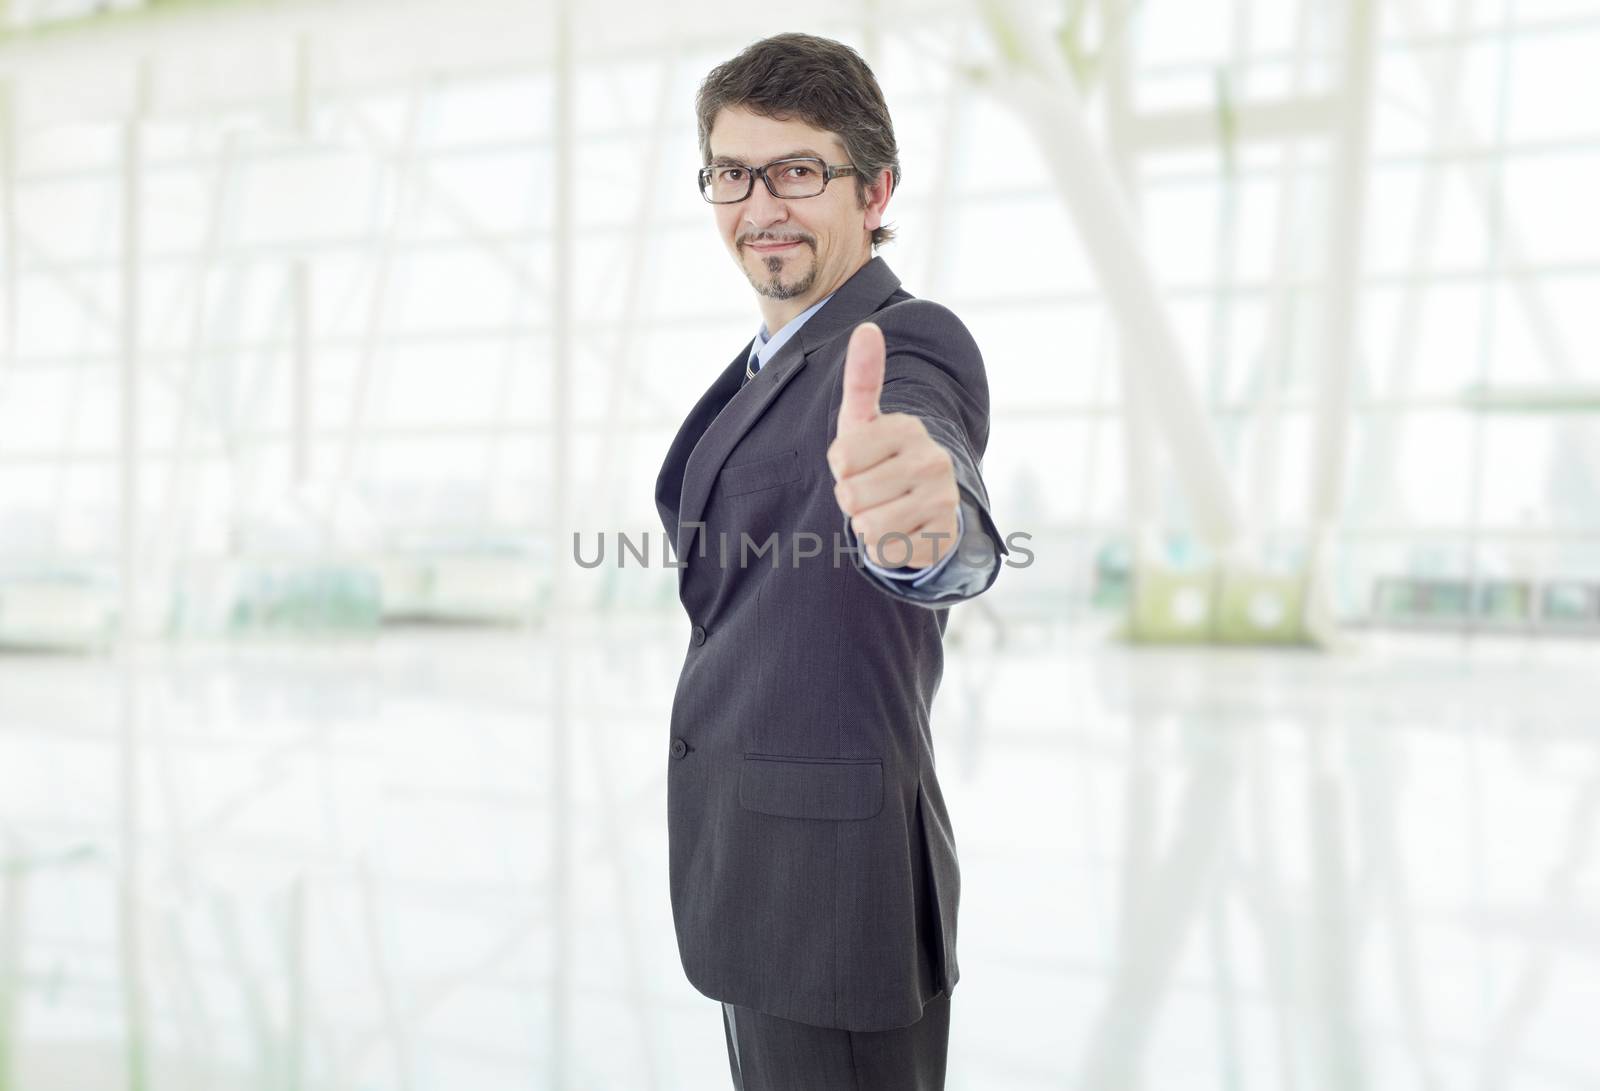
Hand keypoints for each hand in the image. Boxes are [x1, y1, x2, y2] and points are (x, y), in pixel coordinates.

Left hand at [827, 321, 960, 569]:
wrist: (922, 507)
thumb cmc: (878, 459)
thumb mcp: (863, 420)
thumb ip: (861, 377)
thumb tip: (868, 327)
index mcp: (907, 428)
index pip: (840, 459)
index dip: (840, 468)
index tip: (860, 462)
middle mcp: (932, 460)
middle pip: (850, 495)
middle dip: (852, 500)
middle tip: (874, 490)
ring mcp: (942, 500)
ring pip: (867, 527)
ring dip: (866, 525)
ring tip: (886, 509)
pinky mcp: (943, 537)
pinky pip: (887, 552)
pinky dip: (885, 548)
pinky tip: (903, 530)